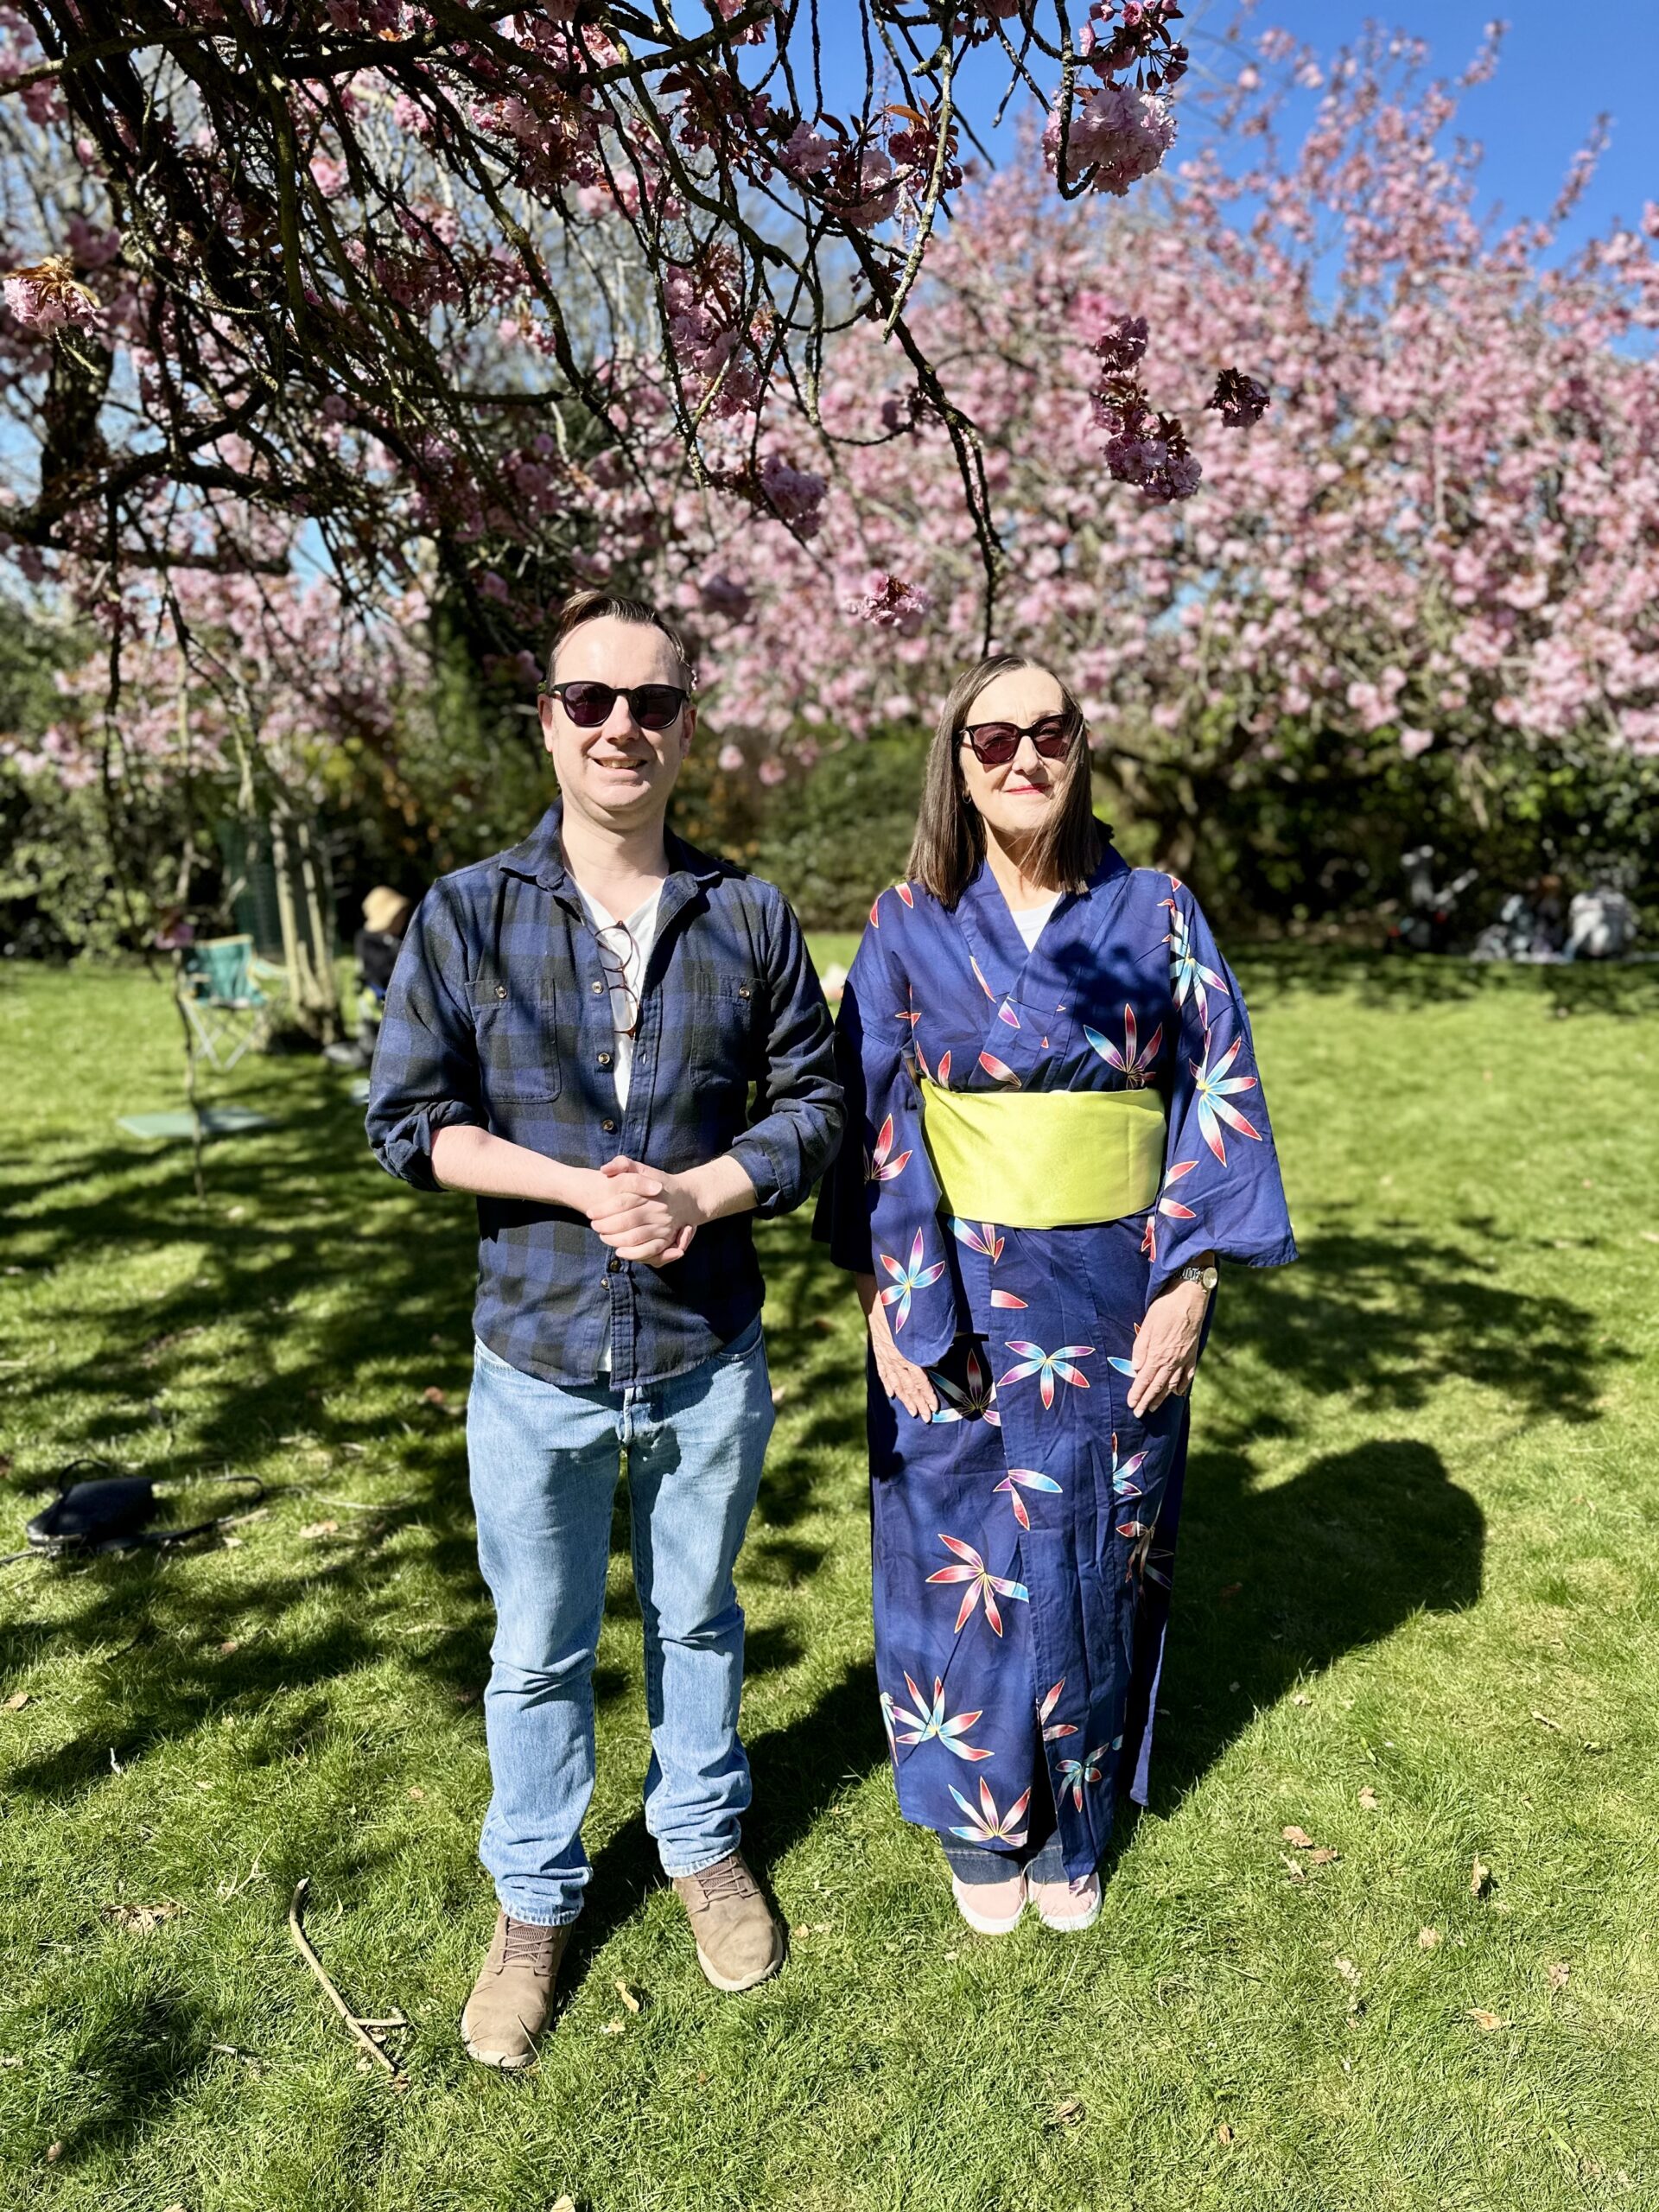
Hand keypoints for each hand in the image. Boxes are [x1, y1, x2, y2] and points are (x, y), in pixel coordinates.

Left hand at [589, 1155, 704, 1265]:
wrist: (687, 1198)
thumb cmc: (659, 1183)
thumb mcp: (643, 1169)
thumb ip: (623, 1164)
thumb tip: (604, 1170)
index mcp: (649, 1192)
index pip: (621, 1203)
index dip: (602, 1209)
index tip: (590, 1213)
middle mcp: (657, 1210)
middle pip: (626, 1221)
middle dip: (605, 1226)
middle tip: (594, 1226)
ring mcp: (663, 1226)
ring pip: (634, 1237)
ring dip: (614, 1240)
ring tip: (603, 1236)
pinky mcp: (667, 1239)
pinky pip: (648, 1250)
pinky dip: (632, 1253)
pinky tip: (619, 1251)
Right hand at [864, 1281, 938, 1421]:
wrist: (876, 1300)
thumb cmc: (902, 1310)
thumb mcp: (919, 1325)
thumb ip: (927, 1342)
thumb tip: (939, 1356)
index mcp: (908, 1354)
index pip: (920, 1381)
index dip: (927, 1395)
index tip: (934, 1408)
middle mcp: (896, 1359)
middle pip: (909, 1387)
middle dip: (918, 1404)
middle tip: (926, 1418)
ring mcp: (885, 1357)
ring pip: (896, 1384)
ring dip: (905, 1399)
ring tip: (912, 1412)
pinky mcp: (878, 1352)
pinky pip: (883, 1373)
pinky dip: (887, 1385)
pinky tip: (891, 1394)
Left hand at [1126, 1276, 1207, 1418]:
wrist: (1189, 1298)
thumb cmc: (1165, 1309)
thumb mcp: (1147, 1326)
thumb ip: (1140, 1349)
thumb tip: (1135, 1369)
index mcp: (1158, 1354)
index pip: (1144, 1379)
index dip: (1137, 1393)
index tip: (1131, 1405)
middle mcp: (1172, 1361)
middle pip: (1157, 1386)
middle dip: (1147, 1400)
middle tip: (1139, 1413)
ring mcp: (1184, 1359)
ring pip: (1172, 1384)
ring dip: (1162, 1397)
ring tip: (1154, 1407)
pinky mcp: (1192, 1354)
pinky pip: (1187, 1375)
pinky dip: (1182, 1386)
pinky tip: (1177, 1393)